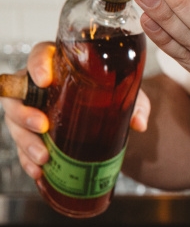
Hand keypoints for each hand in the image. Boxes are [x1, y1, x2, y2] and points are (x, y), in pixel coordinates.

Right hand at [1, 42, 150, 181]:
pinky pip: (20, 146)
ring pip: (14, 122)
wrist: (104, 114)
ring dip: (26, 142)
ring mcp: (29, 109)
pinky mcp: (29, 132)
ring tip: (44, 157)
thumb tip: (138, 123)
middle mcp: (37, 85)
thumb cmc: (109, 94)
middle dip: (25, 112)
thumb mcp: (124, 95)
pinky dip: (27, 160)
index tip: (44, 80)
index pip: (41, 55)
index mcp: (59, 65)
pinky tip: (39, 171)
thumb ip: (135, 104)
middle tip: (43, 125)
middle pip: (18, 93)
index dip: (37, 65)